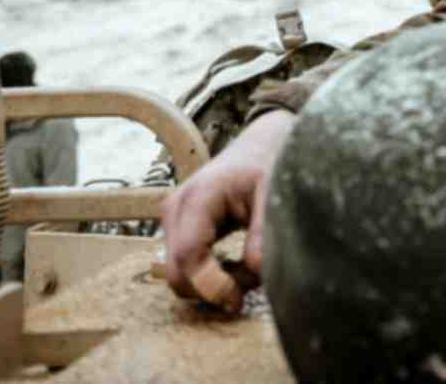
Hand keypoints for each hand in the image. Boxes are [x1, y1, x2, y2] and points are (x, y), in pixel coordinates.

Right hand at [158, 109, 294, 310]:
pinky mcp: (177, 226)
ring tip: (245, 269)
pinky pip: (183, 263)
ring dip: (208, 283)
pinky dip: (206, 274)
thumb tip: (256, 271)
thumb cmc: (267, 164)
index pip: (189, 257)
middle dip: (209, 290)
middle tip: (247, 285)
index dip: (210, 287)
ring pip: (177, 272)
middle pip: (176, 272)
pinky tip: (233, 264)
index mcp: (199, 197)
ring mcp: (172, 217)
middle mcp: (176, 207)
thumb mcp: (273, 193)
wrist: (258, 144)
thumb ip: (264, 232)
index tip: (238, 300)